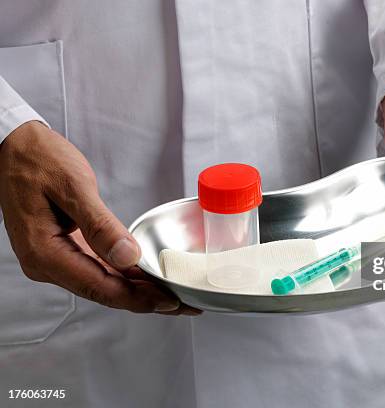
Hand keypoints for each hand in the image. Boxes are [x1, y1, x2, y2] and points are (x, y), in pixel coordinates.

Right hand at [0, 121, 200, 314]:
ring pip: (103, 283)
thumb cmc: (37, 160)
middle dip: (144, 300)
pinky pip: (97, 268)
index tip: (169, 301)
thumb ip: (100, 224)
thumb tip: (127, 256)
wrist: (13, 148)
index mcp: (45, 252)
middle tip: (182, 304)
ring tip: (172, 295)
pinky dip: (124, 275)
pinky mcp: (63, 249)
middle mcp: (47, 263)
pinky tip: (147, 278)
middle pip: (104, 291)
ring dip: (137, 290)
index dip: (137, 298)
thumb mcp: (73, 186)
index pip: (99, 286)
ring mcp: (54, 258)